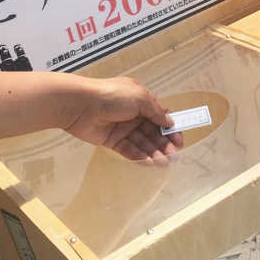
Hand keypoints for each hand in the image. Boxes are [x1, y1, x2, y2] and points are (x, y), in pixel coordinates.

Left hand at [63, 76, 183, 163]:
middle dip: (164, 144)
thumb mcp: (140, 97)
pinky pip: (129, 149)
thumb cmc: (113, 96)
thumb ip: (156, 111)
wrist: (81, 105)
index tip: (179, 140)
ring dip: (154, 152)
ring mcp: (123, 128)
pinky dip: (139, 156)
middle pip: (153, 131)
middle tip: (174, 156)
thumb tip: (170, 122)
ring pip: (142, 142)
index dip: (170, 128)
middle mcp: (134, 114)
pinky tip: (150, 162)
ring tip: (164, 163)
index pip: (160, 116)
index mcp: (141, 100)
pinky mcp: (112, 140)